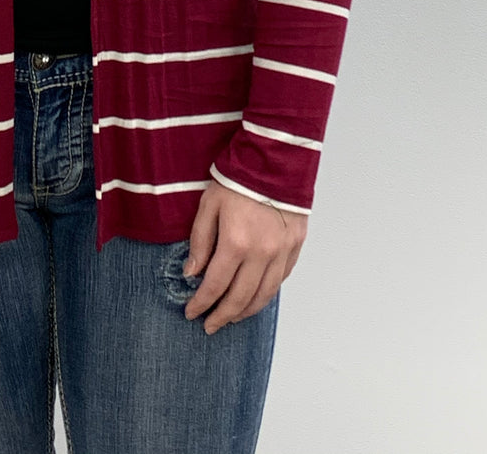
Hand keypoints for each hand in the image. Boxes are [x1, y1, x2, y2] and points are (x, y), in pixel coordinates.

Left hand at [183, 179, 306, 334]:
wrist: (274, 160)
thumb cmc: (238, 179)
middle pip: (240, 298)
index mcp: (236, 243)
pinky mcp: (295, 247)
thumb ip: (200, 241)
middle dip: (222, 316)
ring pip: (263, 296)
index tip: (191, 312)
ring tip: (231, 318)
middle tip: (209, 325)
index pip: (215, 286)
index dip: (201, 303)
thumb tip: (192, 273)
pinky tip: (254, 297)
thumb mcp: (209, 205)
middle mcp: (261, 254)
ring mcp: (281, 252)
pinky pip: (280, 280)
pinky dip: (265, 293)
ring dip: (245, 311)